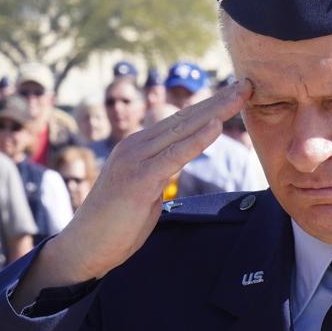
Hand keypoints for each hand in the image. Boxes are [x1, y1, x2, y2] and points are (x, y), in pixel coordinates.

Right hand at [18, 82, 248, 304]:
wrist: (84, 247)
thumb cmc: (114, 225)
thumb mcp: (145, 191)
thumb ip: (161, 171)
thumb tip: (178, 162)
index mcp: (137, 147)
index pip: (179, 122)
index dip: (209, 107)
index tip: (235, 94)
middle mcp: (135, 145)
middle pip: (184, 118)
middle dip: (218, 101)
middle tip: (247, 83)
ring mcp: (136, 160)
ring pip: (183, 129)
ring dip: (215, 111)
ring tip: (241, 94)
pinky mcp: (140, 178)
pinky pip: (175, 155)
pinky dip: (198, 139)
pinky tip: (217, 125)